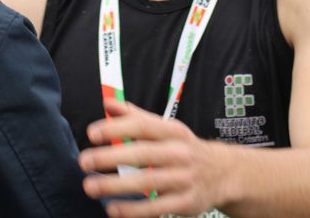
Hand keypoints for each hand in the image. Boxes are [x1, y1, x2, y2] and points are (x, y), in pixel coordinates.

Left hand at [79, 99, 225, 217]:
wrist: (225, 174)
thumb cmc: (186, 149)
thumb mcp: (167, 129)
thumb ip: (136, 117)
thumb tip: (109, 104)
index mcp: (173, 132)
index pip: (143, 126)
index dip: (117, 128)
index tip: (92, 133)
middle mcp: (180, 153)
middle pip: (143, 154)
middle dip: (111, 157)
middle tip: (84, 161)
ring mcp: (184, 179)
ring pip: (148, 182)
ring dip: (117, 186)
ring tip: (90, 186)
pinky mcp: (186, 202)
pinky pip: (158, 207)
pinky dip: (134, 210)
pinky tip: (113, 209)